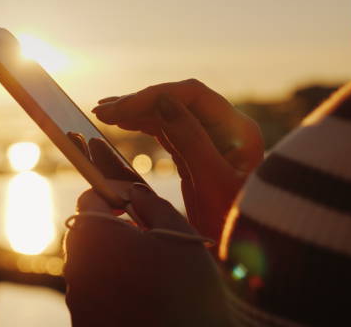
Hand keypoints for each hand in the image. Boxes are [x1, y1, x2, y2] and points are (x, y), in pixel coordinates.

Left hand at [64, 185, 234, 325]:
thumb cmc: (189, 287)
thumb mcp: (179, 233)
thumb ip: (151, 203)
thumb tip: (134, 192)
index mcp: (97, 237)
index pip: (89, 199)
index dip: (112, 193)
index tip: (134, 201)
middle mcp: (77, 268)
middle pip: (87, 233)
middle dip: (113, 227)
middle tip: (146, 235)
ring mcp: (77, 301)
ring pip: (90, 265)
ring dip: (113, 259)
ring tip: (149, 271)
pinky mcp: (84, 323)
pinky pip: (93, 295)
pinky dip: (111, 289)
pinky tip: (141, 297)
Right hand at [92, 79, 263, 241]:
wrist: (248, 255)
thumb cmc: (236, 223)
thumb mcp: (213, 182)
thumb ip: (190, 138)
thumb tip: (162, 100)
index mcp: (237, 128)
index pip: (192, 95)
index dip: (154, 95)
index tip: (120, 108)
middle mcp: (225, 128)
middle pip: (178, 101)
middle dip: (140, 102)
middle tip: (102, 110)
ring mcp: (211, 141)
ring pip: (169, 115)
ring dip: (138, 112)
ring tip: (104, 113)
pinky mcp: (197, 156)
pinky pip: (168, 133)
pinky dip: (144, 126)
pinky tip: (124, 124)